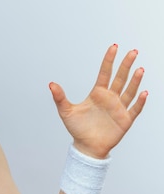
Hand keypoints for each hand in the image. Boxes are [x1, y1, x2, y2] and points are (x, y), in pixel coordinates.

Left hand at [49, 44, 146, 158]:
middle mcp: (110, 98)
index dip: (109, 60)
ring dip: (134, 81)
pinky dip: (140, 102)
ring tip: (139, 69)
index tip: (114, 47)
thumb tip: (51, 84)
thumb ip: (60, 97)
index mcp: (97, 93)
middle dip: (126, 65)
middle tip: (132, 52)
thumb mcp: (66, 111)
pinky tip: (143, 93)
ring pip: (129, 91)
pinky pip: (135, 109)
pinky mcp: (125, 120)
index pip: (105, 73)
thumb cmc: (77, 129)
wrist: (86, 146)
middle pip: (120, 78)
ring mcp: (119, 108)